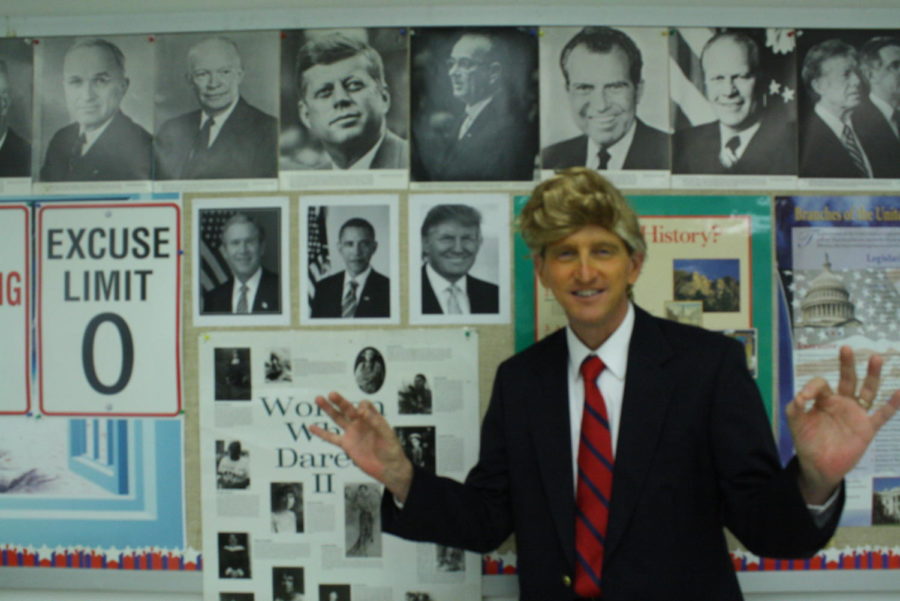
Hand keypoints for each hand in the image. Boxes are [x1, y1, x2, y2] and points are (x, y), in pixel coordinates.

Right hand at [310, 391, 413, 501]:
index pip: (365, 405)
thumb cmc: (391, 450)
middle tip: (331, 394)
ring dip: (329, 409)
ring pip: (338, 418)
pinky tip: (311, 427)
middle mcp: (361, 423)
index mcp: (372, 418)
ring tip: (318, 399)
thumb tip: (361, 410)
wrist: (388, 468)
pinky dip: (321, 433)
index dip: (363, 406)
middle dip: (340, 401)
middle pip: (348, 408)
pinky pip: (332, 438)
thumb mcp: (386, 434)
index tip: (362, 412)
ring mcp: (353, 433)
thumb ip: (375, 422)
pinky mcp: (346, 445)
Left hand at [787, 346, 899, 503]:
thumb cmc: (807, 442)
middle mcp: (841, 402)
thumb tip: (801, 397)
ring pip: (867, 391)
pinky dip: (892, 404)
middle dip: (846, 364)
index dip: (813, 387)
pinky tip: (899, 392)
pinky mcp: (867, 428)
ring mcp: (856, 414)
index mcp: (824, 400)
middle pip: (847, 379)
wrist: (818, 467)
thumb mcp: (795, 423)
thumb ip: (794, 408)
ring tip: (876, 358)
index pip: (821, 384)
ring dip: (871, 375)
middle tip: (846, 348)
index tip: (803, 399)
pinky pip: (882, 415)